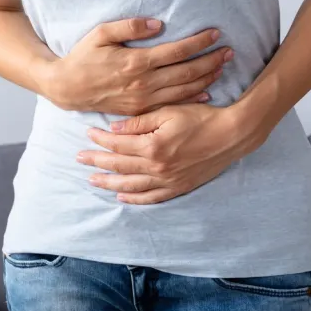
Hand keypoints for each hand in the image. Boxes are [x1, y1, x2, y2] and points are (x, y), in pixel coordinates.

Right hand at [45, 18, 233, 114]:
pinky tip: (206, 92)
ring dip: (207, 78)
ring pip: (183, 90)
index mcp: (136, 62)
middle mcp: (143, 83)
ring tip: (223, 67)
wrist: (67, 89)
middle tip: (229, 51)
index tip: (216, 33)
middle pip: (187, 72)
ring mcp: (143, 100)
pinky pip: (172, 105)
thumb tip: (159, 24)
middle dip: (211, 61)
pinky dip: (192, 98)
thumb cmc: (83, 57)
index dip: (199, 42)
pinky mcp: (141, 110)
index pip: (176, 51)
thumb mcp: (100, 34)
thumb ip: (130, 27)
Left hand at [77, 104, 260, 203]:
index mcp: (153, 146)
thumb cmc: (201, 117)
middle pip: (120, 166)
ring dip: (109, 182)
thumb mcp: (169, 112)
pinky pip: (151, 197)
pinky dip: (134, 198)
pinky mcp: (179, 187)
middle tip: (79, 159)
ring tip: (92, 180)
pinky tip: (121, 196)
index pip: (118, 145)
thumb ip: (139, 122)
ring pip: (131, 185)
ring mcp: (168, 180)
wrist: (231, 135)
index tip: (88, 134)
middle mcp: (158, 167)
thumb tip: (114, 130)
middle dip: (97, 162)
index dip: (101, 140)